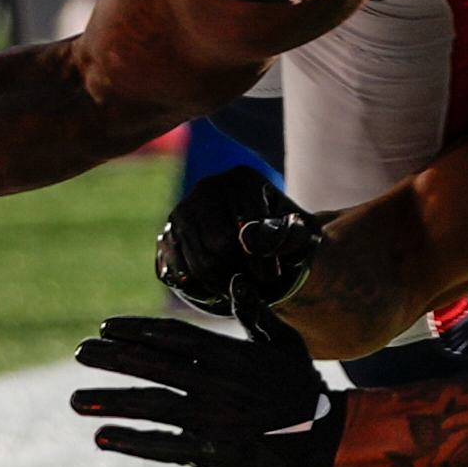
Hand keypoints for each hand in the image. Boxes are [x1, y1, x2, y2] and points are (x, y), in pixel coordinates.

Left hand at [73, 283, 343, 466]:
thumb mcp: (284, 340)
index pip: (172, 337)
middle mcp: (215, 384)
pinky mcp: (210, 451)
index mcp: (229, 355)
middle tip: (78, 353)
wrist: (323, 434)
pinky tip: (101, 436)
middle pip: (152, 366)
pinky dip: (131, 441)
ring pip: (150, 405)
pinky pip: (164, 446)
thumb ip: (254, 313)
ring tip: (74, 400)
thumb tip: (237, 280)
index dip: (135, 331)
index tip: (104, 327)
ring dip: (109, 401)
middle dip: (112, 358)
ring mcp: (211, 419)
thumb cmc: (300, 383)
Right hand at [155, 165, 322, 316]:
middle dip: (242, 271)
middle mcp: (208, 188)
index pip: (248, 228)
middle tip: (255, 280)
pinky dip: (202, 287)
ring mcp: (183, 211)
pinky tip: (220, 282)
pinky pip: (181, 272)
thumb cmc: (281, 232)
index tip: (270, 275)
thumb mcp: (299, 231)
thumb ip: (288, 235)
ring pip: (200, 263)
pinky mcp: (167, 235)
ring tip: (241, 282)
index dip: (261, 260)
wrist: (255, 235)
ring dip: (224, 283)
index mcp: (243, 179)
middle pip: (221, 246)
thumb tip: (250, 242)